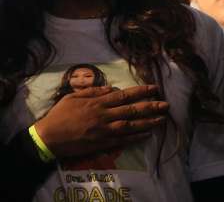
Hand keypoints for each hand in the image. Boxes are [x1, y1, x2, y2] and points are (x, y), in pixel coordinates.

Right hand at [34, 84, 168, 157]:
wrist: (48, 138)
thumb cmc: (59, 115)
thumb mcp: (74, 96)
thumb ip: (93, 91)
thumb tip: (111, 88)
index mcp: (98, 102)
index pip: (125, 95)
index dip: (142, 91)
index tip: (155, 88)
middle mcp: (105, 116)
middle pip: (132, 110)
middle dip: (151, 106)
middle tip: (167, 105)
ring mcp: (104, 131)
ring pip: (131, 125)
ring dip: (148, 122)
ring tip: (163, 119)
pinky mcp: (101, 143)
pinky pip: (123, 140)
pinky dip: (136, 137)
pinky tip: (148, 135)